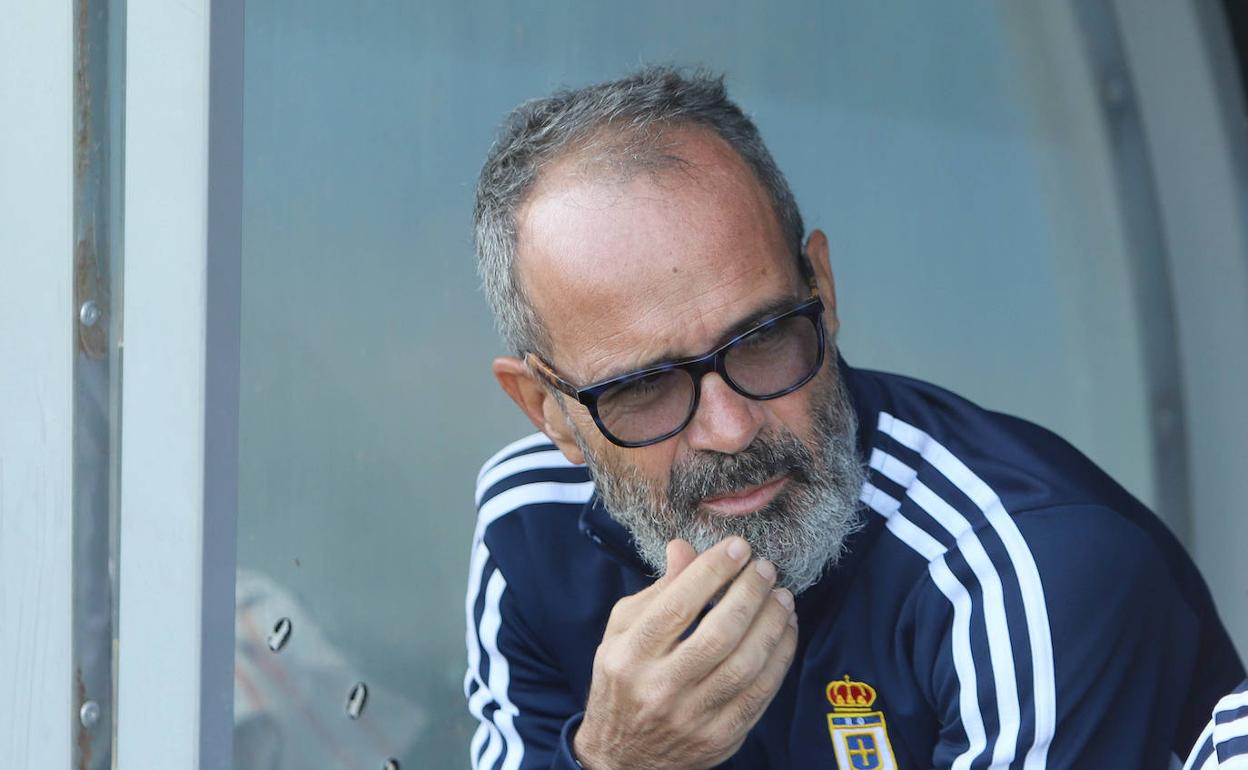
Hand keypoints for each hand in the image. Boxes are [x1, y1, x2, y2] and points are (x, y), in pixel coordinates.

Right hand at [572, 537, 798, 769]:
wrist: (623, 758)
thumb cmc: (623, 681)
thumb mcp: (623, 631)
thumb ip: (657, 591)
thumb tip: (685, 548)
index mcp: (630, 656)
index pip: (677, 605)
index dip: (713, 571)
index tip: (738, 547)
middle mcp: (659, 688)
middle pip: (718, 634)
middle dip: (749, 593)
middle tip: (765, 568)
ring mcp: (692, 718)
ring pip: (746, 665)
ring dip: (771, 624)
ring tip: (782, 596)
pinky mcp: (720, 738)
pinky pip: (761, 694)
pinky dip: (780, 657)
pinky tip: (785, 630)